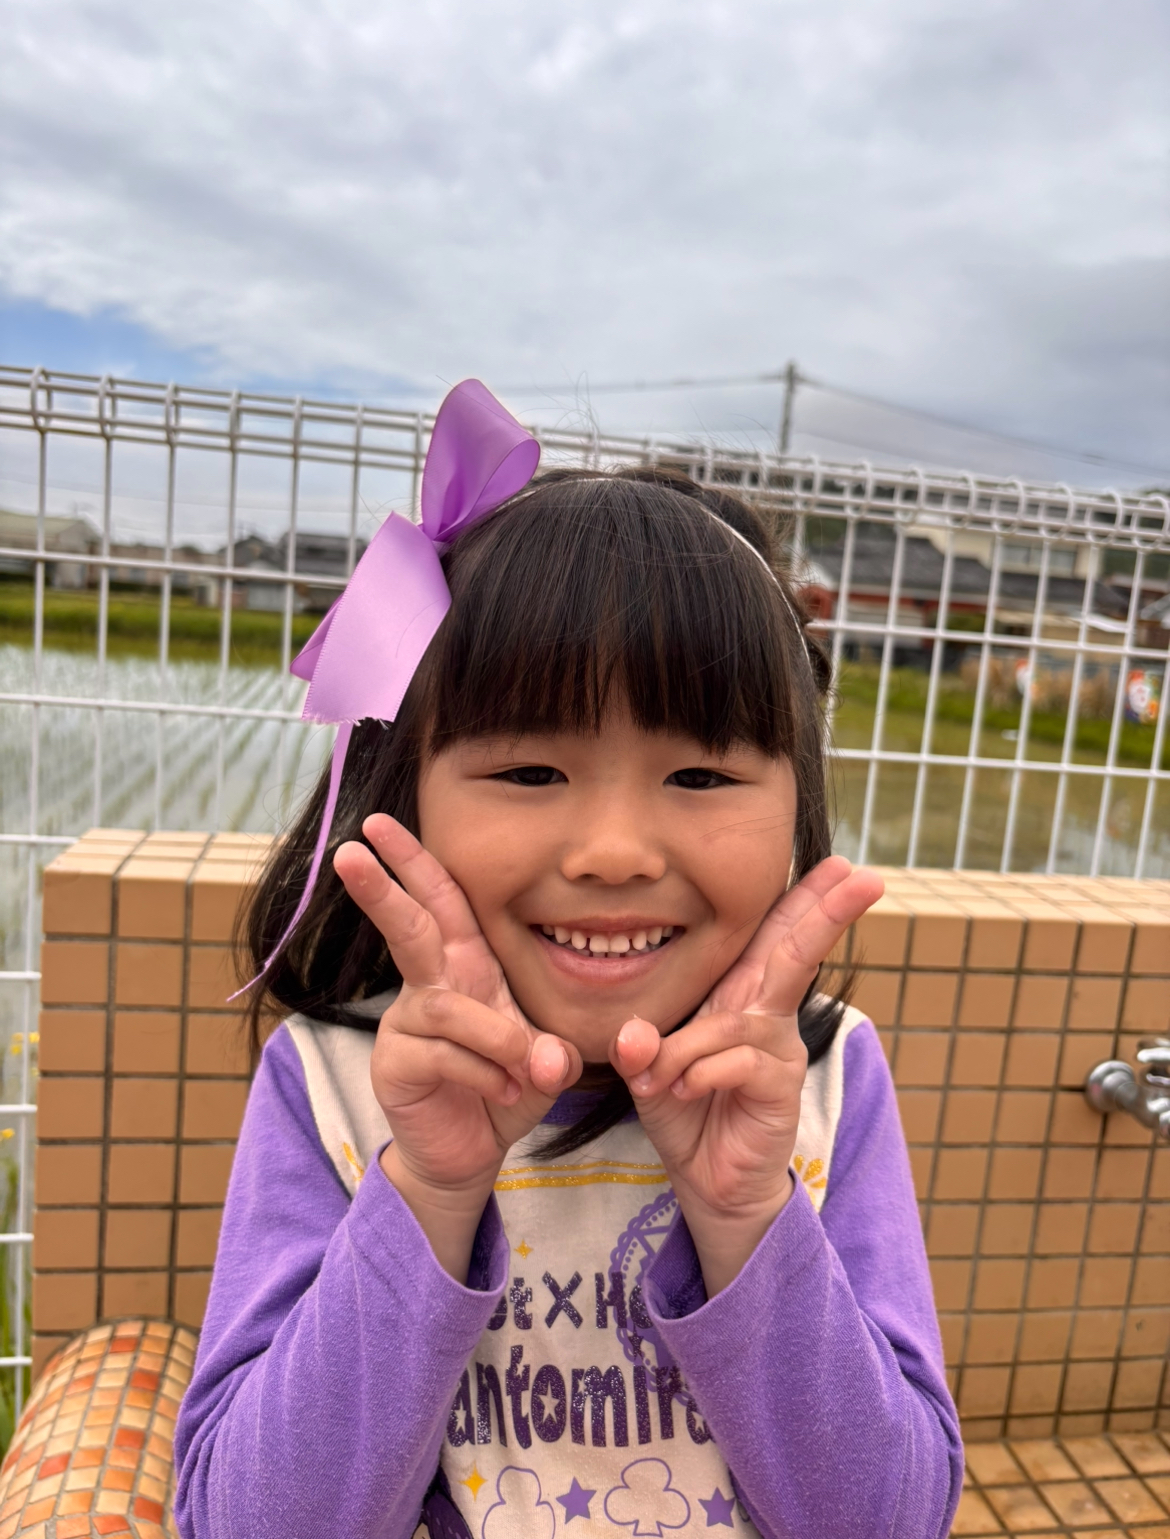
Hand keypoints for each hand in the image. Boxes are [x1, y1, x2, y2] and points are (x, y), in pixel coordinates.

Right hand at [334, 815, 580, 1278]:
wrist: (473, 1152)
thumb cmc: (506, 1087)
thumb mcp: (543, 1061)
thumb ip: (551, 1051)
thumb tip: (550, 1058)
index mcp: (465, 966)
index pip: (441, 903)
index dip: (414, 861)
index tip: (381, 823)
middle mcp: (431, 986)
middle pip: (408, 928)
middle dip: (383, 886)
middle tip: (352, 849)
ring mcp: (407, 1025)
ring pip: (447, 1009)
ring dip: (496, 1037)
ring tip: (524, 1068)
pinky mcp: (397, 1065)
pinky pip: (445, 1056)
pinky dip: (485, 1074)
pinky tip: (506, 1092)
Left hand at [611, 857, 882, 1293]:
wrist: (708, 1181)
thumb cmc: (685, 1112)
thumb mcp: (651, 1073)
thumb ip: (642, 1048)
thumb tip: (632, 1035)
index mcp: (740, 998)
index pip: (770, 938)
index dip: (802, 900)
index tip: (837, 864)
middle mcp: (767, 1016)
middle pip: (795, 953)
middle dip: (825, 911)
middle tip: (861, 875)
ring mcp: (779, 1050)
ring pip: (734, 1020)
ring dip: (688, 1047)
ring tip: (662, 1077)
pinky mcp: (779, 1088)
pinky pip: (737, 1062)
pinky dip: (699, 1073)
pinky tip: (683, 1089)